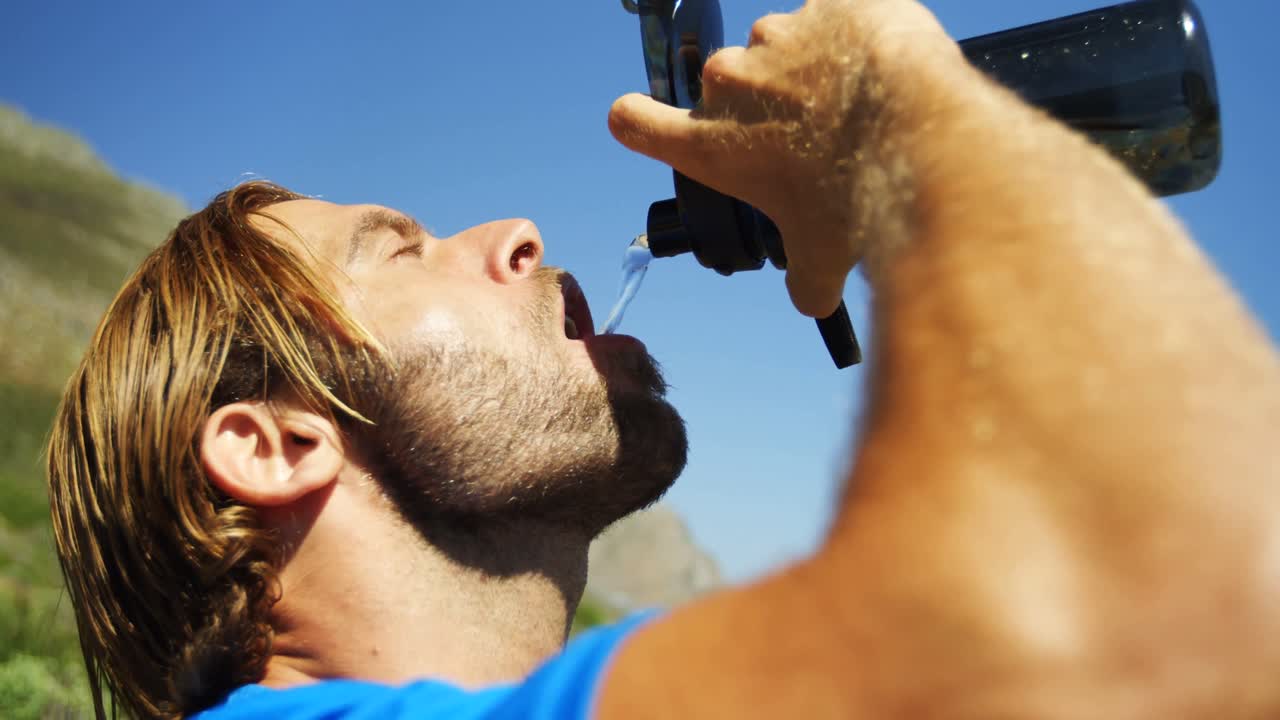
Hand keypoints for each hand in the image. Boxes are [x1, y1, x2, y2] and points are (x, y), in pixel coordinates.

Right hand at [609, 0, 955, 316]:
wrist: (921, 132)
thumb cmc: (858, 196)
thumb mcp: (823, 257)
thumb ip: (806, 279)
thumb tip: (812, 297)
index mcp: (711, 142)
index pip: (634, 121)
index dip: (639, 121)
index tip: (649, 122)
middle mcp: (730, 81)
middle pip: (733, 90)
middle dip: (768, 106)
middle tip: (820, 134)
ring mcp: (777, 33)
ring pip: (785, 48)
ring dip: (812, 68)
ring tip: (862, 103)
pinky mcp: (828, 2)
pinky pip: (836, 16)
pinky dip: (856, 38)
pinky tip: (885, 71)